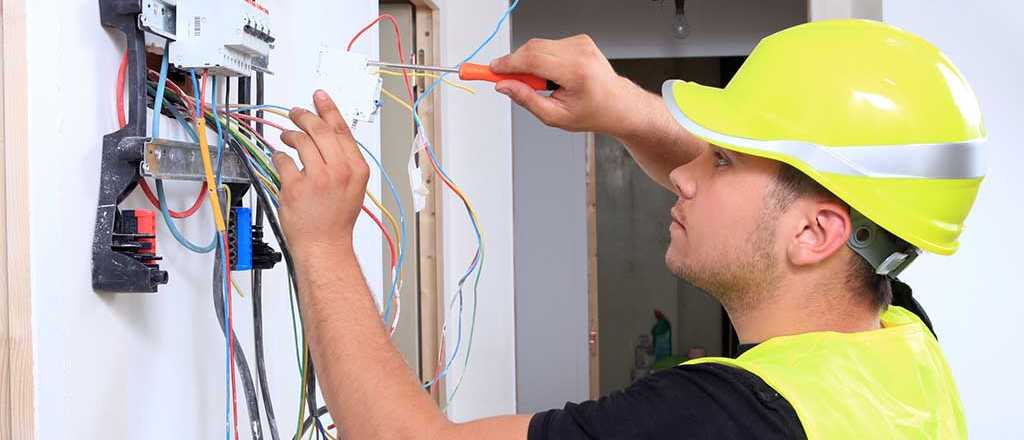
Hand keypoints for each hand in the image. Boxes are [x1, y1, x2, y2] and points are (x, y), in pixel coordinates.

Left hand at [274, 90, 369, 255]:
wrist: (324, 245)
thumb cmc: (336, 220)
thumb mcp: (353, 186)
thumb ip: (344, 161)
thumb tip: (327, 135)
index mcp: (356, 169)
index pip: (341, 130)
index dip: (329, 109)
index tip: (320, 96)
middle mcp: (339, 171)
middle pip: (319, 130)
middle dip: (305, 117)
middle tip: (296, 113)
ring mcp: (317, 178)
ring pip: (300, 141)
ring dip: (290, 135)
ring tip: (287, 137)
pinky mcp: (296, 187)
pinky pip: (283, 160)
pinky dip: (279, 157)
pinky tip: (280, 160)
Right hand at [490, 34, 647, 137]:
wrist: (618, 104)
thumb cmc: (592, 113)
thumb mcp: (555, 116)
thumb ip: (526, 99)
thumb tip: (504, 86)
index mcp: (576, 72)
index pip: (532, 59)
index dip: (507, 64)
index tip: (491, 69)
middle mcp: (580, 53)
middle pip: (532, 48)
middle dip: (513, 63)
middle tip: (505, 80)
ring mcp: (581, 43)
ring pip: (538, 46)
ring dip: (530, 63)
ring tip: (542, 84)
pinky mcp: (579, 40)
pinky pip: (548, 45)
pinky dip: (542, 59)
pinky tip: (552, 75)